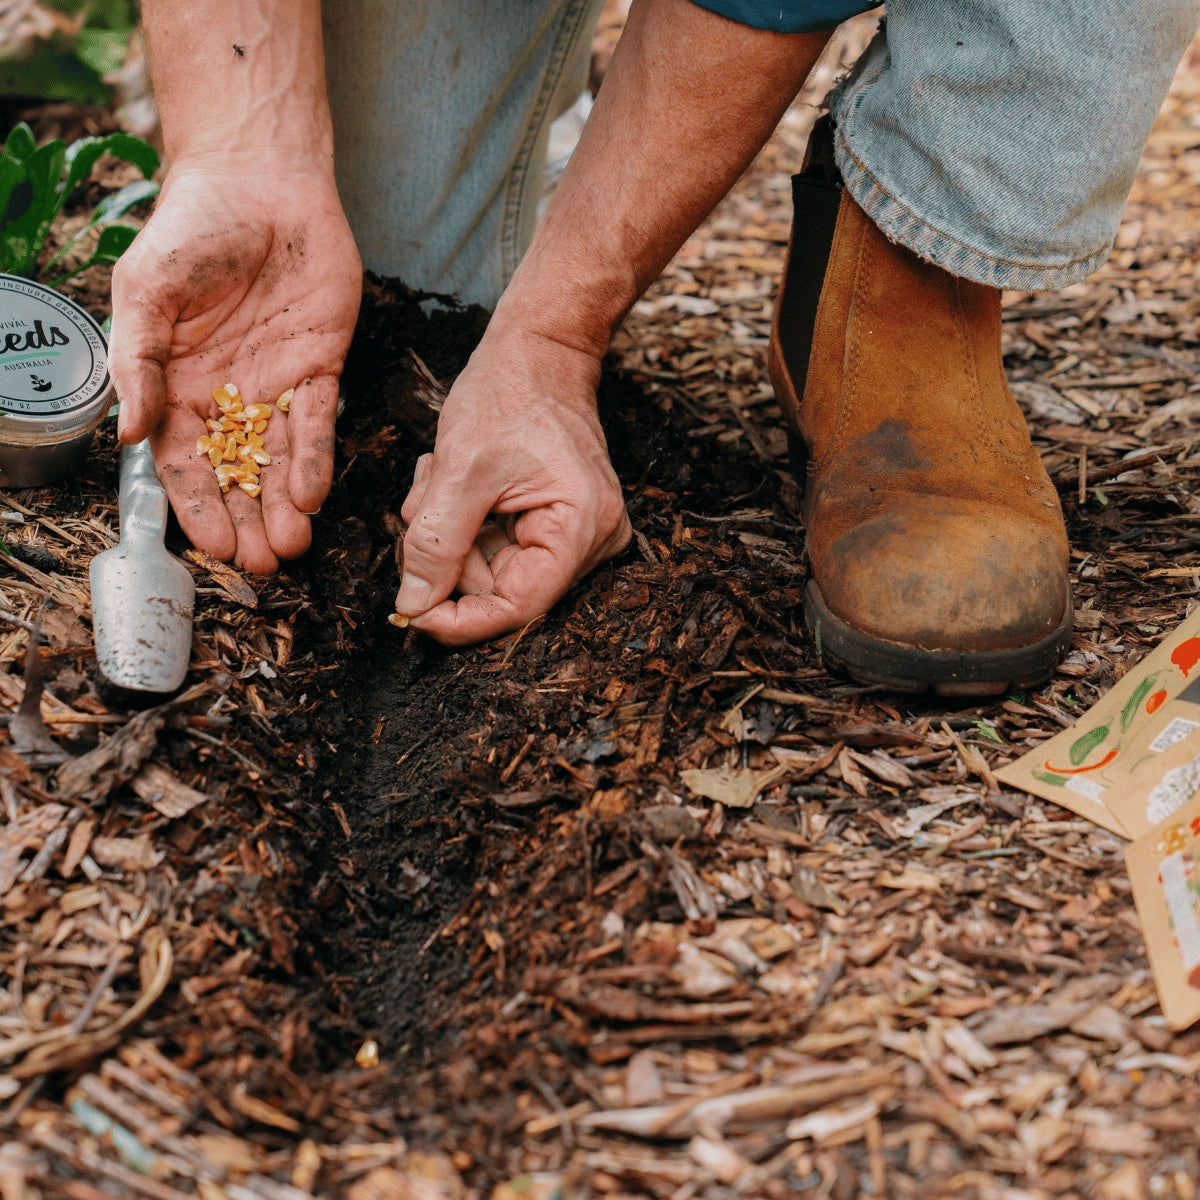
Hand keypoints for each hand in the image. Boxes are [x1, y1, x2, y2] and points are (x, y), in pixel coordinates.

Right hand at [109, 157, 361, 573]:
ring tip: (291, 548)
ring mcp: (275, 386)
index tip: (210, 548)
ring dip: (284, 506)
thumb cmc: (191, 230)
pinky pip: (318, 425)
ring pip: (279, 461)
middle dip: (248, 521)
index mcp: (177, 386)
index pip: (184, 463)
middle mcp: (227, 396)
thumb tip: (126, 433)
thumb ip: (138, 362)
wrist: (260, 182)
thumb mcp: (146, 292)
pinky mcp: (320, 369)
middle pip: (237, 475)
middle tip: (261, 566)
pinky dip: (316, 460)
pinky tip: (314, 497)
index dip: (196, 508)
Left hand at [396, 325, 631, 644]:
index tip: (408, 612)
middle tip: (423, 500)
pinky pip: (493, 549)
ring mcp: (575, 536)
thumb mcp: (460, 469)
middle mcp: (591, 543)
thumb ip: (436, 543)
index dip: (458, 620)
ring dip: (447, 532)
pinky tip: (453, 480)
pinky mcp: (554, 527)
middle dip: (446, 555)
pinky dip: (460, 522)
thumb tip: (413, 607)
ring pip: (487, 570)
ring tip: (440, 477)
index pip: (517, 609)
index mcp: (580, 530)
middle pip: (499, 590)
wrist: (539, 353)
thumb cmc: (509, 394)